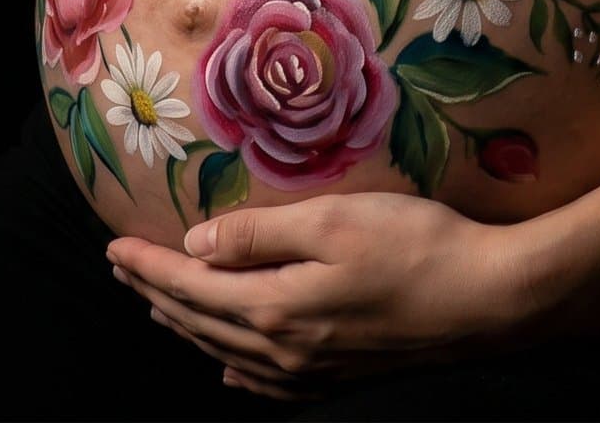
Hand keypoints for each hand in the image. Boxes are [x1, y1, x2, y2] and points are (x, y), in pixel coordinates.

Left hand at [107, 195, 548, 400]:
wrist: (488, 301)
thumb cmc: (416, 246)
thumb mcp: (332, 220)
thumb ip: (260, 235)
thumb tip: (195, 244)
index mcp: (276, 308)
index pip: (191, 287)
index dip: (148, 267)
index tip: (111, 248)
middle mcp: (284, 349)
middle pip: (202, 321)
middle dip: (157, 294)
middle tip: (122, 270)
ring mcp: (313, 369)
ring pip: (228, 350)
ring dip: (188, 326)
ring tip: (160, 306)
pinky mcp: (341, 374)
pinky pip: (266, 380)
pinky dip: (235, 365)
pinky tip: (230, 364)